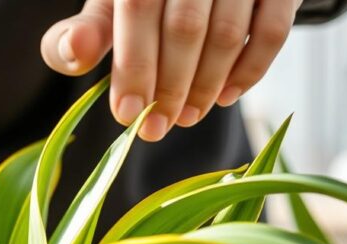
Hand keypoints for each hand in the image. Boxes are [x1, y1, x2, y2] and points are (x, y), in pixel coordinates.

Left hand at [41, 0, 302, 140]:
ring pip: (226, 34)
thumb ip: (85, 33)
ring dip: (205, 87)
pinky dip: (249, 71)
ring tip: (185, 118)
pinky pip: (272, 32)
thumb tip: (75, 52)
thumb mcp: (111, 8)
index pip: (137, 8)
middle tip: (156, 128)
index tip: (127, 114)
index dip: (133, 65)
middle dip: (169, 88)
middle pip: (185, 27)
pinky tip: (225, 97)